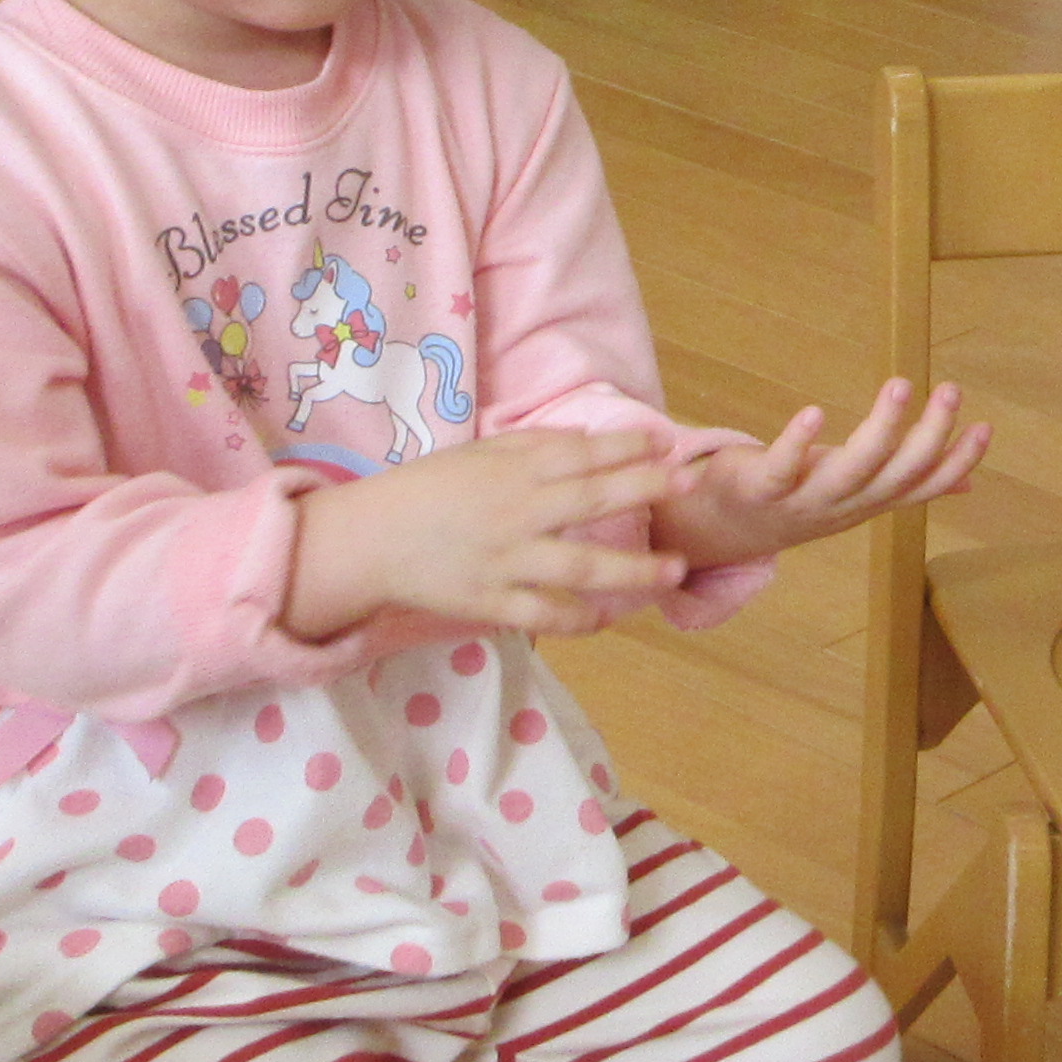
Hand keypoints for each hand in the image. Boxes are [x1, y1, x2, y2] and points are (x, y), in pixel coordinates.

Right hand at [286, 428, 685, 641]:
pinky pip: (543, 615)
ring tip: (675, 569)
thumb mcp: (478, 455)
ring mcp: (505, 562)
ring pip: (578, 568)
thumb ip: (534, 448)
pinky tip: (610, 618)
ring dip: (632, 570)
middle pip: (590, 501)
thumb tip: (589, 441)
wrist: (369, 540)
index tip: (667, 444)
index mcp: (512, 472)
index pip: (580, 454)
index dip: (627, 448)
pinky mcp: (490, 602)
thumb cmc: (427, 490)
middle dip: (644, 490)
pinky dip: (578, 620)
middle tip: (692, 484)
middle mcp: (515, 514)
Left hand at [659, 380, 993, 567]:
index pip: (923, 485)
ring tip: (901, 385)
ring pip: (851, 471)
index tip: (985, 426)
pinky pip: (783, 468)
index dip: (957, 461)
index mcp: (870, 501)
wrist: (725, 529)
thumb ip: (909, 484)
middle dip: (929, 434)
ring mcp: (804, 499)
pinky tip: (815, 413)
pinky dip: (798, 443)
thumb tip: (968, 483)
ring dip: (880, 429)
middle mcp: (845, 505)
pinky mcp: (761, 487)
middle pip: (896, 474)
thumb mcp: (859, 493)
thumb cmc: (800, 498)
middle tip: (951, 389)